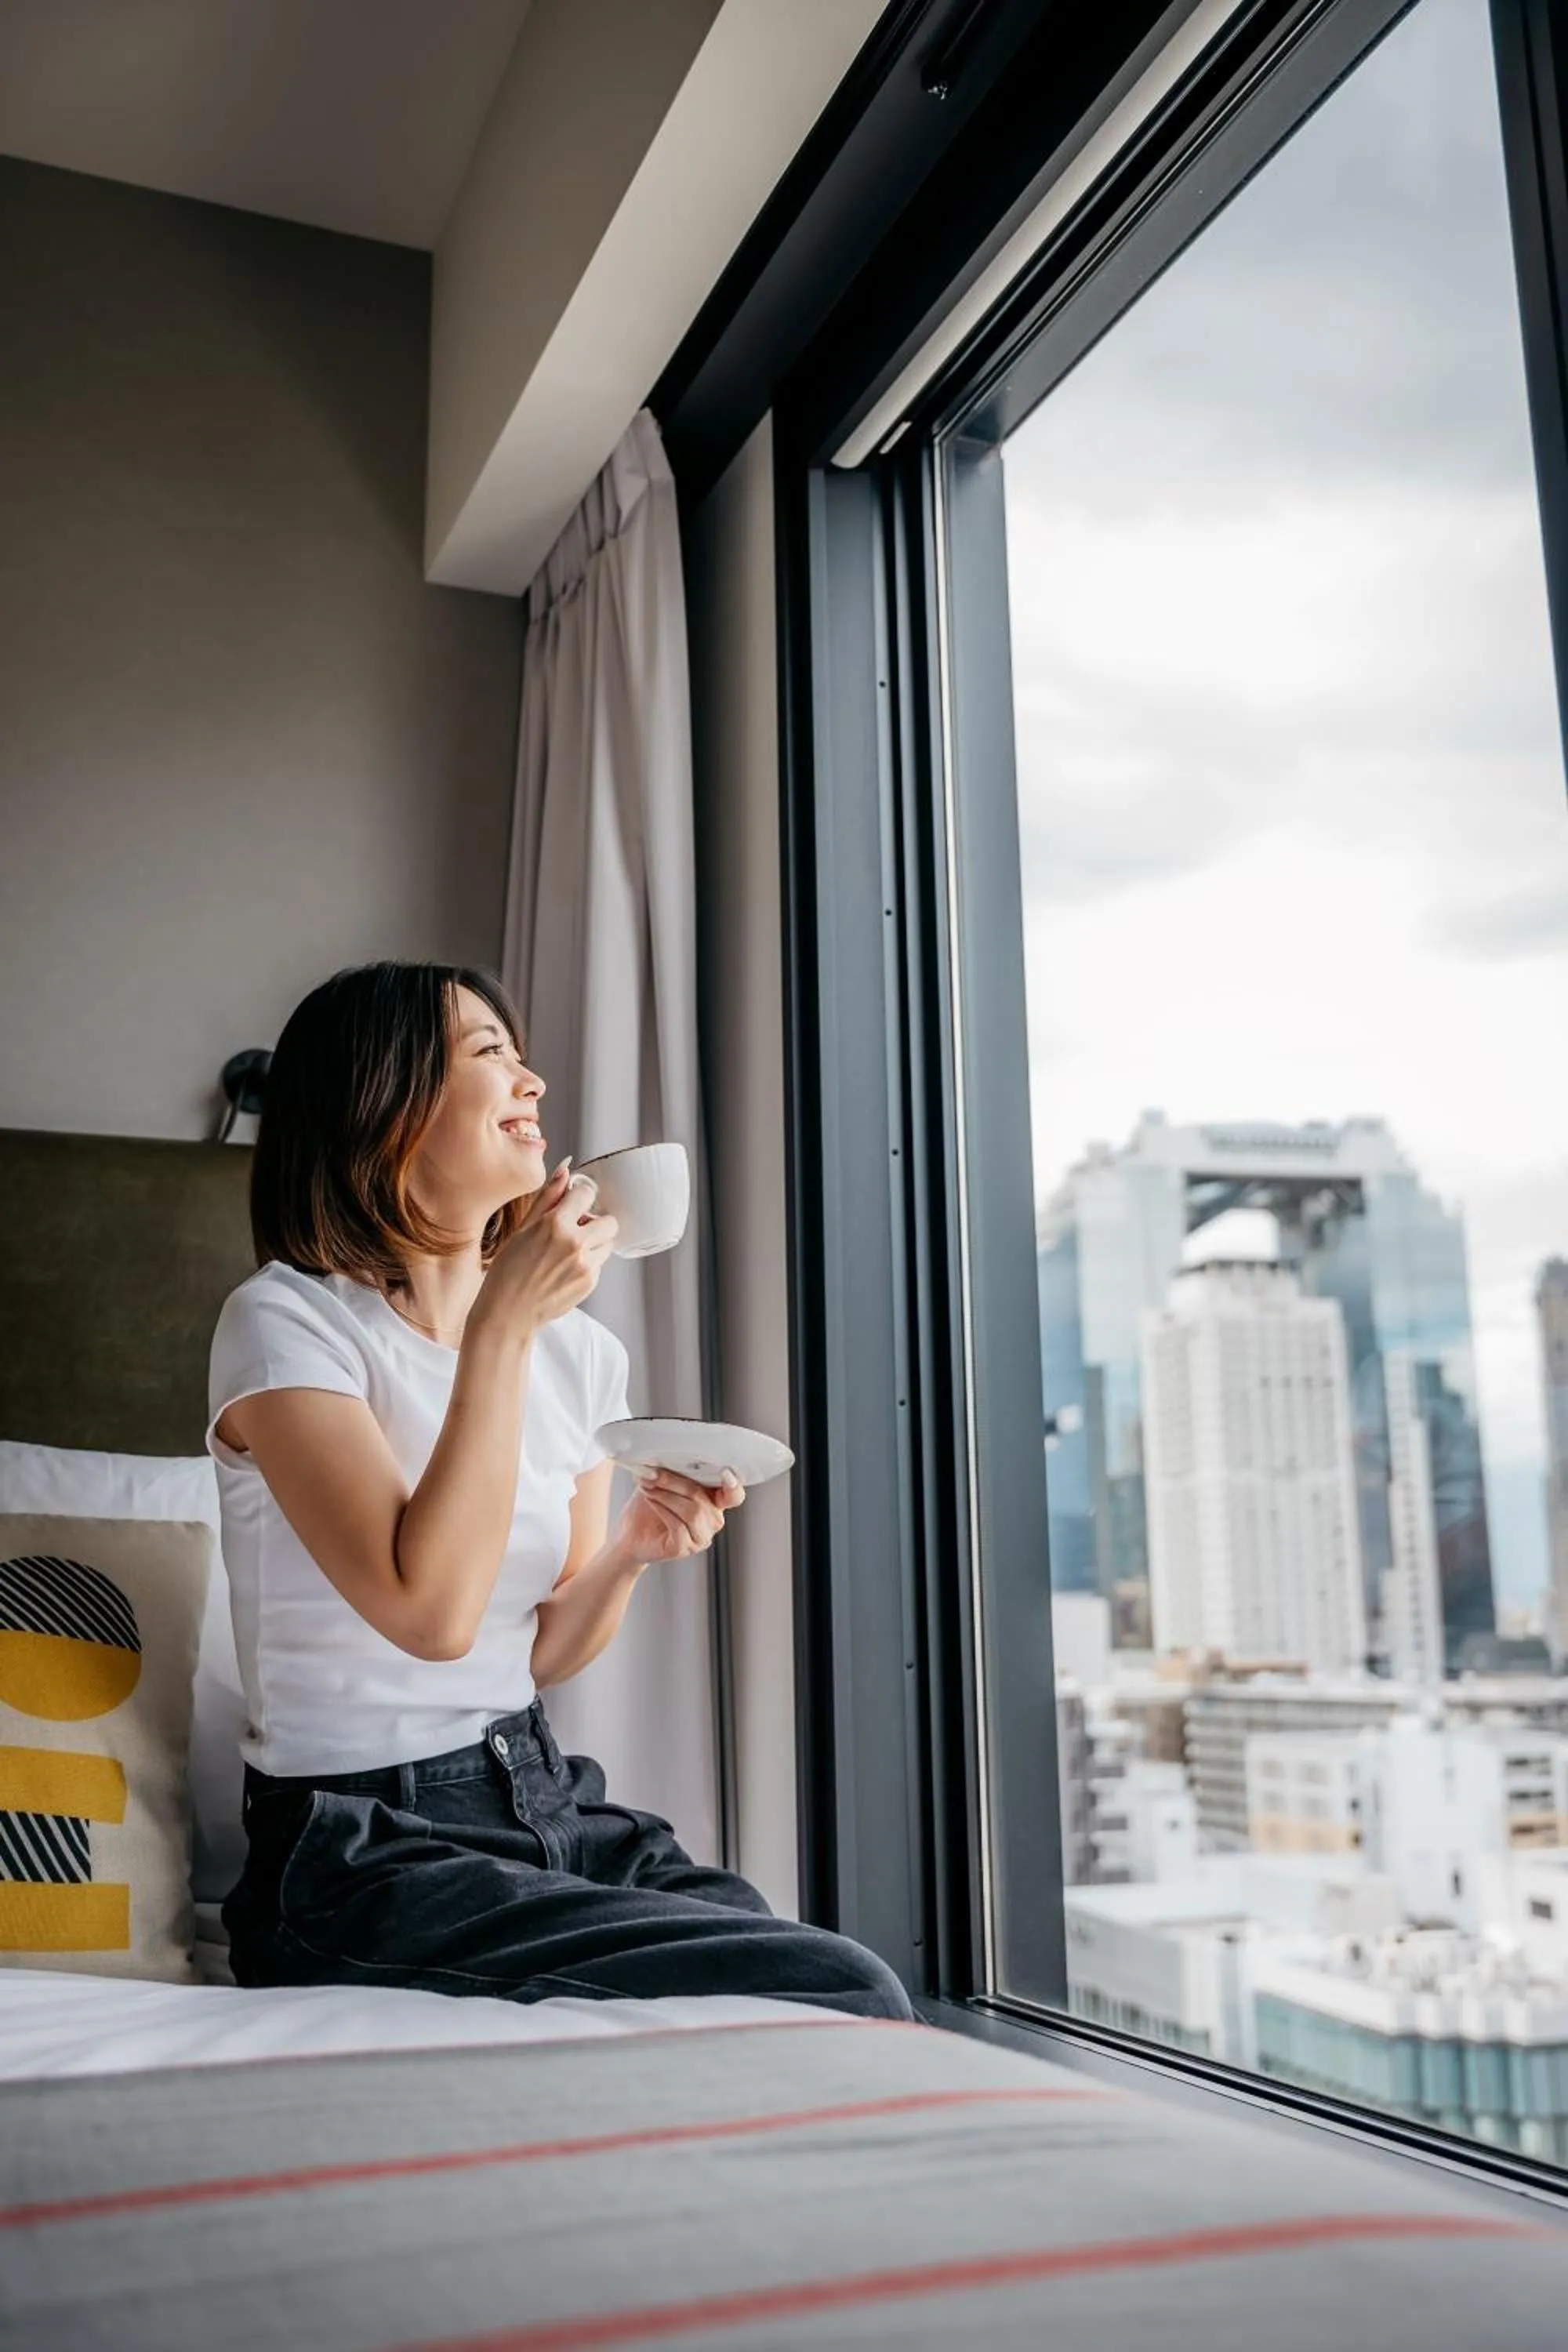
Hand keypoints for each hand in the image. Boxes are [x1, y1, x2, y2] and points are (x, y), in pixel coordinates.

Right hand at [470, 1161, 618, 1346]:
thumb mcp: (522, 1229)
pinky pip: (600, 1263)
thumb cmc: (508, 1271)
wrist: (508, 1312)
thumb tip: (564, 1169)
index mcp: (555, 1224)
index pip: (586, 1193)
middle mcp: (575, 1243)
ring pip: (608, 1242)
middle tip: (575, 1230)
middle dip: (594, 1222)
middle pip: (608, 1221)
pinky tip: (565, 1270)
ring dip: (595, 1242)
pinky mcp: (590, 1282)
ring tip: (569, 1252)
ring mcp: (585, 1265)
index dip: (580, 1196)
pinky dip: (588, 1263)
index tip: (573, 1202)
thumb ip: (547, 1198)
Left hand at [613, 1467, 745, 1564]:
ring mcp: (700, 1537)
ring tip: (648, 1487)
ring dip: (667, 1495)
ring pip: (692, 1512)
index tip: (725, 1473)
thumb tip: (665, 1455)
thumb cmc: (647, 1508)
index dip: (733, 1486)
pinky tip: (650, 1500)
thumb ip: (672, 1471)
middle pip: (702, 1498)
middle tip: (654, 1473)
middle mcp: (712, 1520)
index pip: (733, 1495)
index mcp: (712, 1501)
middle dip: (675, 1482)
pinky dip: (662, 1509)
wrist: (629, 1534)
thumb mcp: (662, 1483)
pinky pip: (679, 1527)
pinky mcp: (685, 1548)